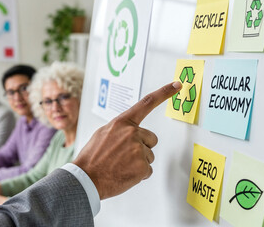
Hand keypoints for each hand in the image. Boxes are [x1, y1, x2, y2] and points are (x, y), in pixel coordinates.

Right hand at [73, 81, 181, 199]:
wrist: (86, 178)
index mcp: (122, 123)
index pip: (146, 103)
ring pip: (149, 156)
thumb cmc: (92, 158)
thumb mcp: (102, 134)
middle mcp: (132, 133)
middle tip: (124, 156)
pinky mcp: (142, 166)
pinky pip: (148, 170)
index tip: (177, 85)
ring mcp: (138, 150)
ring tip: (120, 166)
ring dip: (138, 162)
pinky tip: (124, 174)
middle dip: (142, 147)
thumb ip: (119, 130)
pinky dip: (138, 175)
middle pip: (151, 139)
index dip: (164, 93)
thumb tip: (128, 132)